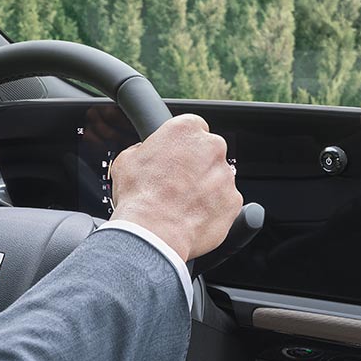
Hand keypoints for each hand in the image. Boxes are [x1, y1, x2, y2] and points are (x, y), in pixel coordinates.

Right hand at [109, 113, 241, 261]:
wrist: (154, 233)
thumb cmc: (138, 197)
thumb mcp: (126, 161)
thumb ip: (142, 150)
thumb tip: (144, 153)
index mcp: (185, 129)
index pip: (192, 127)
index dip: (182, 144)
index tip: (176, 156)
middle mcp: (211, 146)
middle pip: (208, 151)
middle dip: (196, 165)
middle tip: (177, 183)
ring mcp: (226, 174)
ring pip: (218, 177)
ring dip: (205, 187)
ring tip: (182, 204)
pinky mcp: (234, 200)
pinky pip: (225, 202)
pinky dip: (213, 209)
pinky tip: (193, 217)